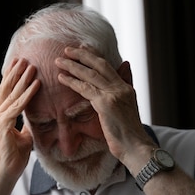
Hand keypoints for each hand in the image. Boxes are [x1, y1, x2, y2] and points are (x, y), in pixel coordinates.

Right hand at [0, 58, 39, 179]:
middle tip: (23, 59)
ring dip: (23, 79)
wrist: (4, 173)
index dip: (11, 79)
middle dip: (15, 73)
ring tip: (32, 66)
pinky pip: (18, 106)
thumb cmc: (13, 158)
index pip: (4, 94)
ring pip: (12, 95)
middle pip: (5, 90)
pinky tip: (36, 84)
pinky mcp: (2, 124)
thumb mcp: (22, 137)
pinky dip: (28, 94)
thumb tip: (35, 119)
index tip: (18, 66)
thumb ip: (26, 125)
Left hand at [55, 46, 153, 168]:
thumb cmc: (128, 132)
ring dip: (73, 66)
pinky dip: (72, 82)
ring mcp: (114, 94)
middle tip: (67, 49)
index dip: (93, 56)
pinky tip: (61, 78)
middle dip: (82, 55)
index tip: (81, 48)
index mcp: (126, 88)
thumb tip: (126, 64)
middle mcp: (121, 88)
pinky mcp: (106, 104)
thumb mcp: (128, 105)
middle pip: (99, 65)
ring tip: (58, 60)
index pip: (108, 66)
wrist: (135, 147)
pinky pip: (85, 89)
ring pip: (90, 75)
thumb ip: (126, 84)